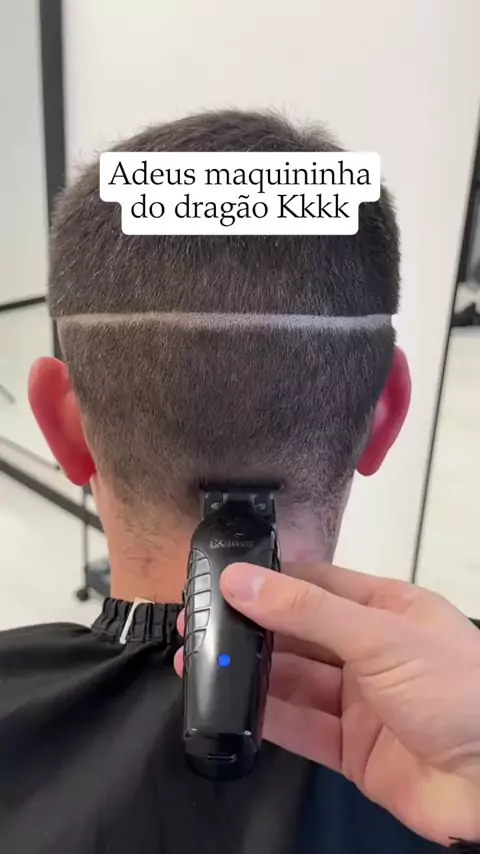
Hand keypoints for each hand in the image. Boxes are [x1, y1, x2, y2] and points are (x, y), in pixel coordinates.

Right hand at [176, 562, 479, 845]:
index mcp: (387, 609)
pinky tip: (230, 707)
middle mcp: (371, 651)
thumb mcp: (380, 636)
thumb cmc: (455, 690)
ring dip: (250, 674)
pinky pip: (302, 727)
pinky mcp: (352, 749)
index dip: (271, 582)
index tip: (221, 581)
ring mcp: (361, 702)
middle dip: (252, 630)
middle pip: (300, 635)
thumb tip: (242, 580)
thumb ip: (307, 611)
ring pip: (295, 682)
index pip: (317, 585)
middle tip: (197, 627)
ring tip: (197, 664)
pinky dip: (267, 718)